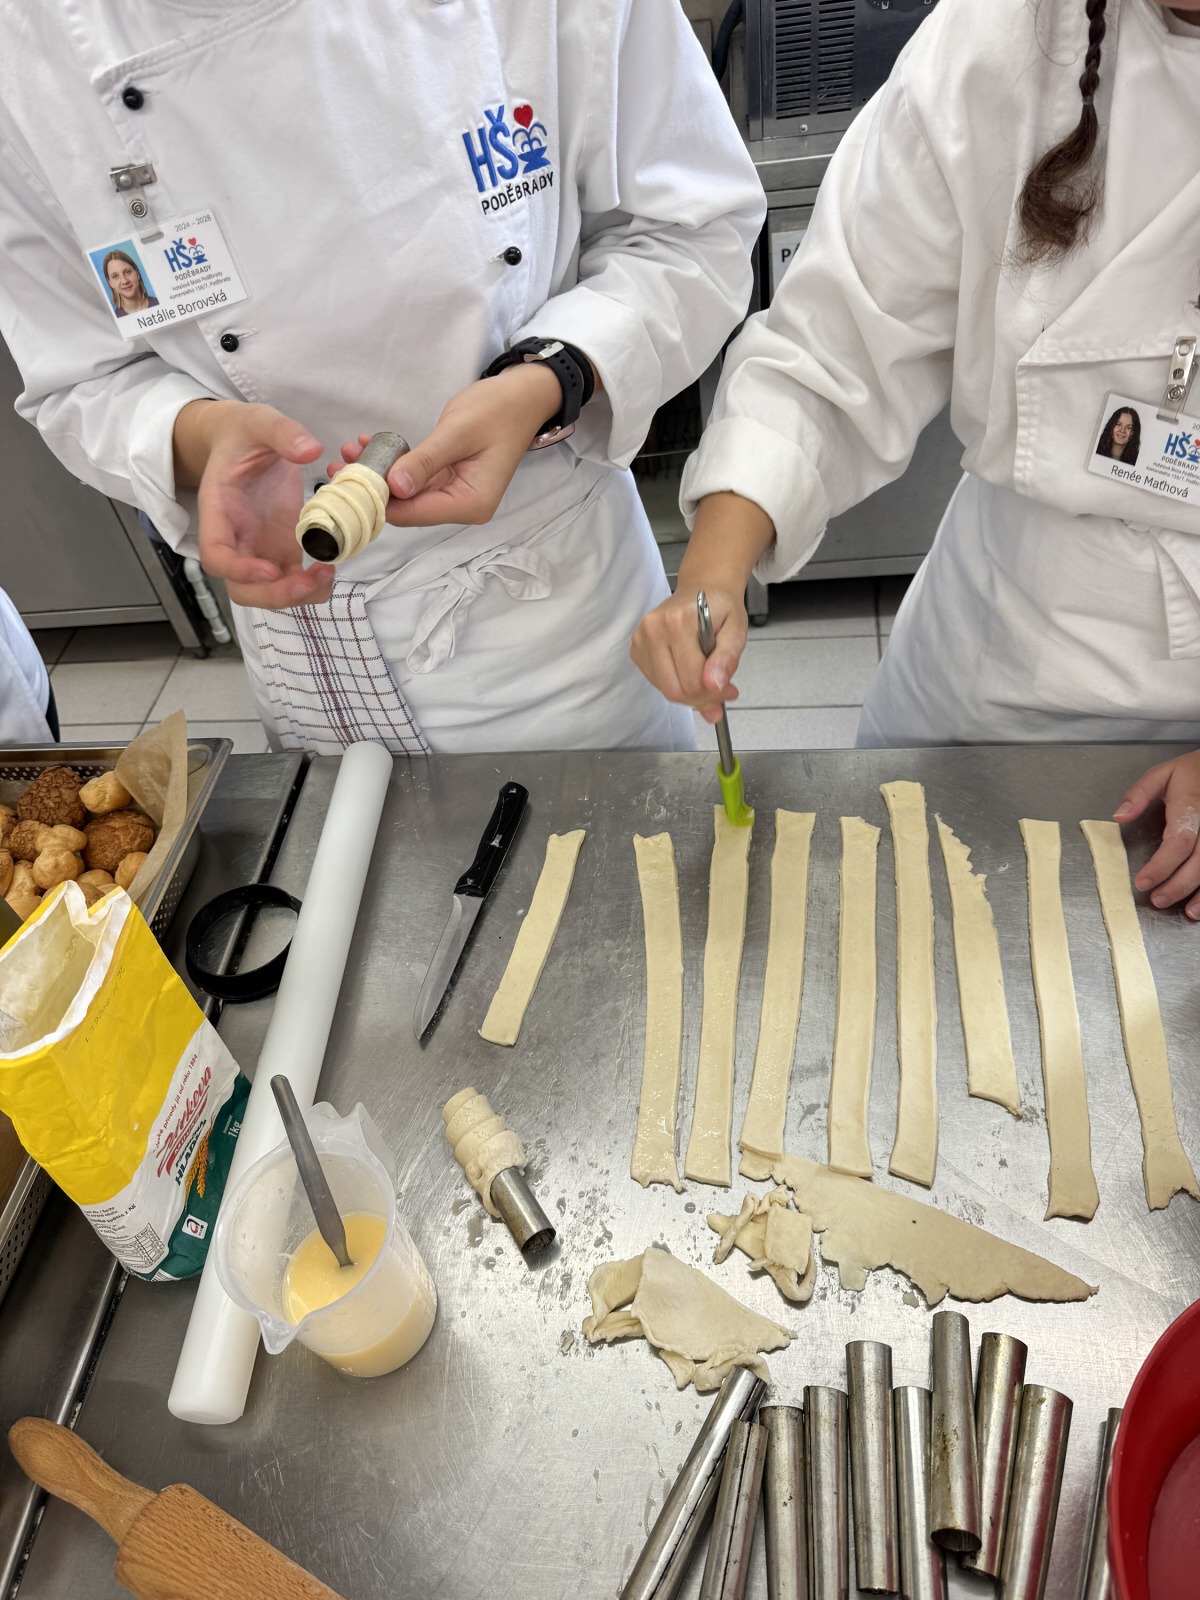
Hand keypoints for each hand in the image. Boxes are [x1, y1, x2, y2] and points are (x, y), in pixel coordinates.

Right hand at [175, 400, 329, 608]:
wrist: (242, 440)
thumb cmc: (244, 433)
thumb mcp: (259, 421)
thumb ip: (281, 432)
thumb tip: (310, 449)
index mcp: (219, 510)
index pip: (216, 554)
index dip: (239, 570)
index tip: (270, 569)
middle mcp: (236, 538)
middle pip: (241, 589)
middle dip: (273, 594)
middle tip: (306, 581)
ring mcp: (259, 548)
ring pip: (267, 593)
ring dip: (296, 596)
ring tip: (326, 575)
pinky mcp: (281, 549)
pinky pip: (291, 581)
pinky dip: (310, 586)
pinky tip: (330, 569)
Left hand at [332, 363, 561, 527]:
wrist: (522, 396)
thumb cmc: (497, 410)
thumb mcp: (458, 432)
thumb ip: (425, 461)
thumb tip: (393, 487)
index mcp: (470, 503)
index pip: (415, 513)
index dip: (379, 500)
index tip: (347, 480)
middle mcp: (462, 506)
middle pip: (408, 507)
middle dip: (373, 485)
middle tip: (339, 461)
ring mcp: (455, 495)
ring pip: (407, 493)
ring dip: (378, 472)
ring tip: (350, 448)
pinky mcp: (448, 480)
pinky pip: (414, 478)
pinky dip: (393, 464)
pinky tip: (370, 445)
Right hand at [630, 584, 746, 722]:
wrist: (703, 588)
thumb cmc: (721, 608)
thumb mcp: (736, 630)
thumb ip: (727, 658)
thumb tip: (715, 685)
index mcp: (678, 622)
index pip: (692, 681)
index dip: (714, 693)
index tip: (730, 690)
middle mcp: (653, 629)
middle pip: (675, 690)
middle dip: (700, 697)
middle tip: (720, 689)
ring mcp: (641, 639)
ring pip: (665, 689)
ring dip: (689, 692)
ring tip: (707, 677)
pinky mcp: (637, 648)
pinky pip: (657, 682)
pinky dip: (676, 683)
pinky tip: (689, 669)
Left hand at [1115, 749, 1199, 915]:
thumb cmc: (1190, 773)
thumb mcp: (1161, 773)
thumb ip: (1140, 794)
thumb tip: (1119, 816)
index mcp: (1192, 807)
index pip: (1179, 842)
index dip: (1162, 865)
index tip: (1142, 882)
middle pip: (1199, 861)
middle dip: (1178, 884)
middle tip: (1157, 900)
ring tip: (1187, 912)